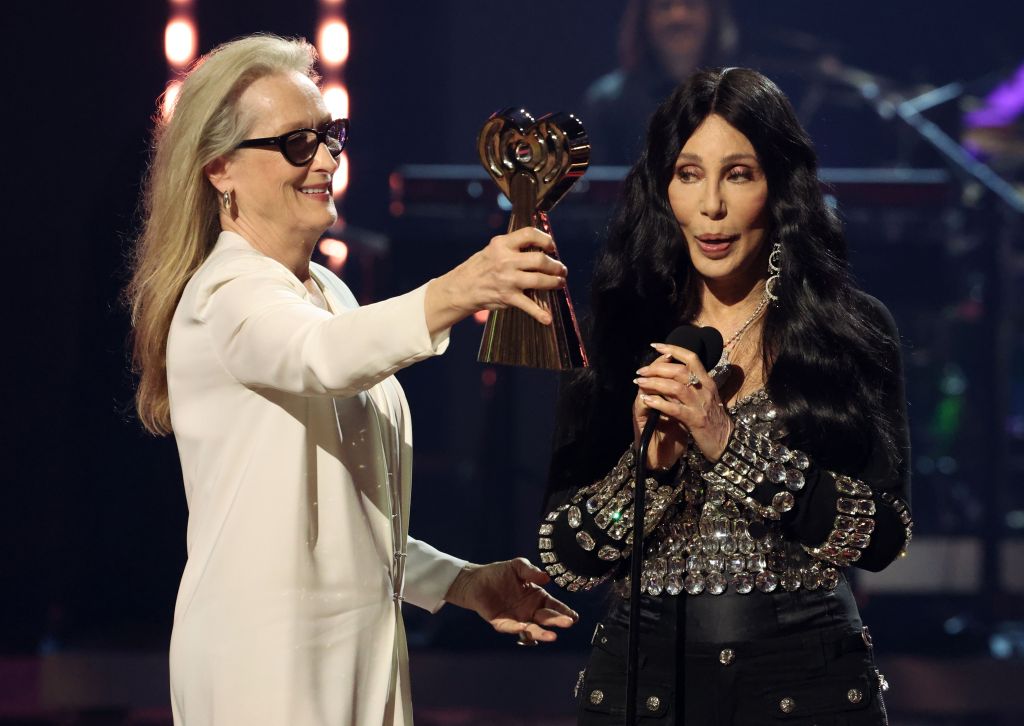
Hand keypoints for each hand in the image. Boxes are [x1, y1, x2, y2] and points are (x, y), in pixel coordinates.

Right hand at [424, 227, 567, 334]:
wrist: (461, 288)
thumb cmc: (480, 267)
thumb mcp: (493, 250)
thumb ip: (513, 247)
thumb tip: (540, 248)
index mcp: (502, 244)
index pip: (529, 234)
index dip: (545, 239)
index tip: (551, 247)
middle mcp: (505, 260)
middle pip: (540, 260)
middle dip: (555, 266)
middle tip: (561, 269)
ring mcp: (507, 279)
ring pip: (539, 280)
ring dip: (554, 282)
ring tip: (559, 283)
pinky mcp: (507, 297)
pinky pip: (528, 306)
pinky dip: (540, 314)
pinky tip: (548, 318)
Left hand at [443, 557, 578, 642]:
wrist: (475, 580)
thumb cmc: (498, 573)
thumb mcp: (517, 566)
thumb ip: (531, 570)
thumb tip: (546, 578)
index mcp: (536, 597)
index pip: (554, 606)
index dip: (564, 611)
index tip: (574, 616)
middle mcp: (529, 610)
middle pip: (546, 618)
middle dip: (558, 621)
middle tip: (568, 622)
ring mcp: (516, 618)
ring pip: (532, 628)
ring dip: (542, 632)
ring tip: (553, 636)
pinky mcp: (501, 623)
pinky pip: (512, 627)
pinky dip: (518, 628)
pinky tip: (525, 627)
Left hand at [634, 342, 732, 463]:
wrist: (726, 441)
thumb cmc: (713, 419)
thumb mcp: (705, 397)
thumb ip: (690, 385)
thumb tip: (670, 373)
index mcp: (707, 381)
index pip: (691, 358)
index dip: (673, 349)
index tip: (656, 346)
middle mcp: (704, 389)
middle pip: (679, 370)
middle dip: (657, 368)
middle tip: (640, 371)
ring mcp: (700, 405)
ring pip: (675, 387)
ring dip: (654, 383)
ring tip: (639, 382)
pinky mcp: (695, 420)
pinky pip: (674, 409)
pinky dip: (659, 403)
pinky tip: (646, 400)